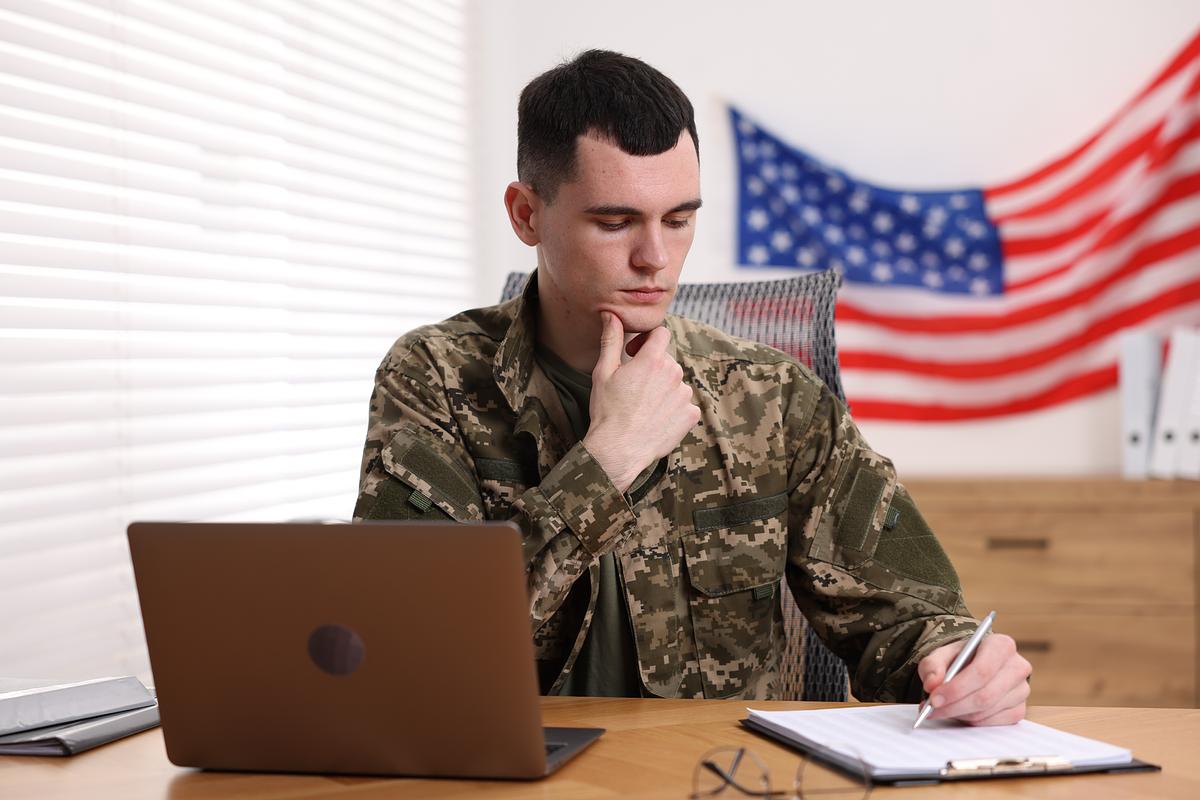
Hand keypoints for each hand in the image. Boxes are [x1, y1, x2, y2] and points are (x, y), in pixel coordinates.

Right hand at [582, 311, 700, 492]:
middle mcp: (674, 374)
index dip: (647, 340)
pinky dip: (673, 409)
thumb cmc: (607, 411)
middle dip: (653, 368)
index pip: (661, 333)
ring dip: (664, 389)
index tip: (634, 353)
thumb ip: (611, 340)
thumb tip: (611, 315)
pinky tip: (656, 419)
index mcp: (652, 360)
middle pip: (667, 361)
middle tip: (634, 387)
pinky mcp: (691, 415)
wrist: (618, 449)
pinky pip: (685, 404)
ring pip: (676, 383)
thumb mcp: (603, 372)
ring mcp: (684, 395)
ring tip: (644, 406)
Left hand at [917, 633, 1031, 725]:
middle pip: (985, 695)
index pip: (982, 671)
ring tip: (943, 708)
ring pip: (986, 711)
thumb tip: (932, 684)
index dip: (956, 688)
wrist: (975, 666)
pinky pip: (993, 722)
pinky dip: (972, 720)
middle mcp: (1017, 667)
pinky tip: (960, 712)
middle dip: (954, 706)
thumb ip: (932, 666)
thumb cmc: (960, 659)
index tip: (934, 698)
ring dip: (960, 713)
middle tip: (932, 709)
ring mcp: (1021, 690)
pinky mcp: (1019, 709)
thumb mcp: (942, 655)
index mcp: (1001, 645)